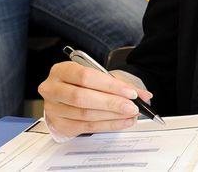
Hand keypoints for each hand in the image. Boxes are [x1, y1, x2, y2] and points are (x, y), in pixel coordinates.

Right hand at [39, 62, 153, 138]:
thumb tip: (144, 96)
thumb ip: (121, 84)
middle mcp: (52, 88)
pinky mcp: (59, 124)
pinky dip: (107, 125)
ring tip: (130, 115)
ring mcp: (53, 108)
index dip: (110, 86)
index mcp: (61, 71)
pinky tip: (121, 122)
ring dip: (111, 116)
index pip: (86, 77)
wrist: (67, 93)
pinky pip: (86, 127)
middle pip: (82, 97)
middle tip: (131, 107)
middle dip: (111, 103)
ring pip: (84, 114)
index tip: (130, 93)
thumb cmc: (83, 84)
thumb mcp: (100, 77)